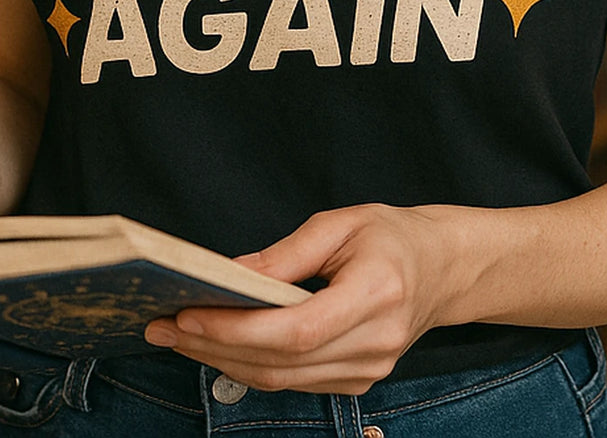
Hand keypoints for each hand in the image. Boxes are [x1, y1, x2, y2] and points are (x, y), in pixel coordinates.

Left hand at [144, 203, 458, 394]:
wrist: (443, 269)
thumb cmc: (393, 237)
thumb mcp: (341, 224)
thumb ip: (285, 254)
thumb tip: (231, 276)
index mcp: (375, 295)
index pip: (296, 330)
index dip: (238, 329)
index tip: (188, 313)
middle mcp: (374, 344)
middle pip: (281, 362)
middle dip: (214, 346)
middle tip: (162, 326)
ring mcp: (368, 370)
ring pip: (281, 380)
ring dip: (223, 360)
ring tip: (178, 335)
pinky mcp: (357, 381)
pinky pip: (293, 382)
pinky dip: (251, 365)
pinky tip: (219, 344)